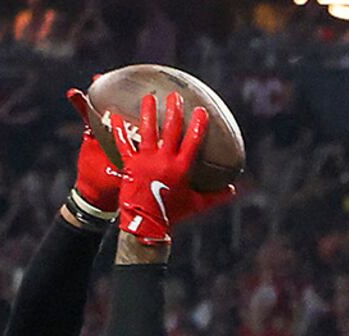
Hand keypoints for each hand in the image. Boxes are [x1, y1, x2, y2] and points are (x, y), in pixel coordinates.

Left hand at [75, 89, 231, 246]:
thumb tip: (233, 190)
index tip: (201, 110)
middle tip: (174, 96)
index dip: (198, 125)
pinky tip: (115, 116)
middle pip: (171, 130)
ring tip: (149, 98)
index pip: (193, 141)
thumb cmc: (172, 215)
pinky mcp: (131, 165)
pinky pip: (124, 144)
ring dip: (148, 112)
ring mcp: (146, 161)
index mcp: (181, 168)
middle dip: (174, 111)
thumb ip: (215, 196)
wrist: (145, 225)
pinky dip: (120, 130)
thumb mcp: (196, 205)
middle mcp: (164, 160)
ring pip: (147, 131)